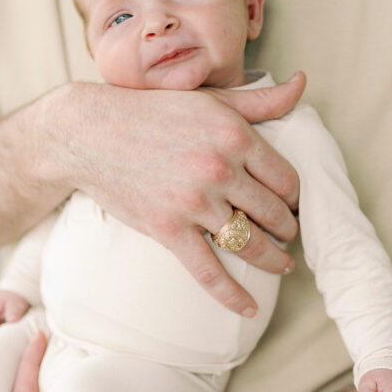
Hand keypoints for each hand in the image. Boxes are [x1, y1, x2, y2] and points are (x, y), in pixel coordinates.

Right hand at [58, 73, 304, 315]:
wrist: (90, 132)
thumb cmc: (151, 112)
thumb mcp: (209, 99)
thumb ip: (259, 100)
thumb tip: (301, 83)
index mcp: (235, 135)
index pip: (286, 179)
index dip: (295, 197)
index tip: (292, 206)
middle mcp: (219, 168)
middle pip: (273, 213)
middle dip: (287, 229)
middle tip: (289, 236)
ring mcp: (194, 202)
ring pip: (249, 242)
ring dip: (272, 259)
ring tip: (281, 264)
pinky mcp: (168, 228)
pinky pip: (208, 270)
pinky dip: (231, 294)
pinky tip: (248, 307)